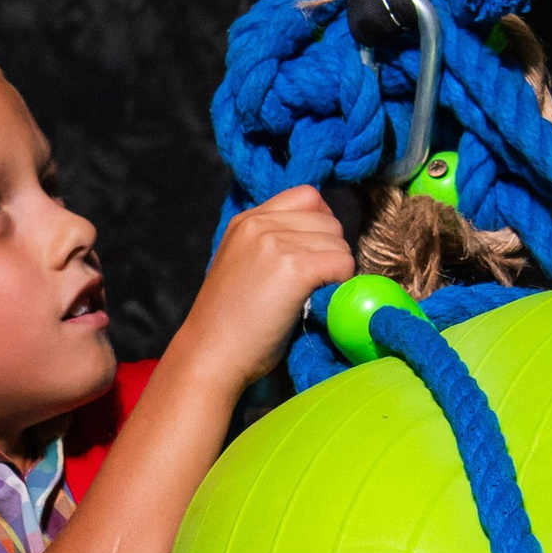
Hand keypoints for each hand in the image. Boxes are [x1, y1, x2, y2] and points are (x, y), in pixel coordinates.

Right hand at [169, 186, 350, 395]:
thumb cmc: (229, 325)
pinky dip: (340, 285)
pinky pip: (342, 264)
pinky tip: (316, 303)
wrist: (209, 355)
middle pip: (329, 220)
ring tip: (310, 297)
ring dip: (336, 270)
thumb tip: (319, 240)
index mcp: (246, 221)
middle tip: (312, 284)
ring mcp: (275, 243)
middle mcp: (260, 224)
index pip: (307, 197)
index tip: (312, 255)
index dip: (319, 225)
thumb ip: (271, 245)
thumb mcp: (241, 266)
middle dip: (330, 250)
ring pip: (339, 243)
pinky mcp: (294, 268)